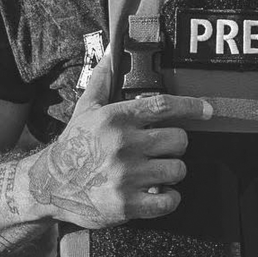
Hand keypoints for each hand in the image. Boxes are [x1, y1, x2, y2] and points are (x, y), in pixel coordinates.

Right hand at [28, 50, 212, 228]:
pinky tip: (155, 192)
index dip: (192, 107)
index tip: (208, 110)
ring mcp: (127, 176)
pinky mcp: (128, 204)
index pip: (164, 106)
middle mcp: (123, 145)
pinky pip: (170, 200)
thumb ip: (103, 79)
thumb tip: (113, 51)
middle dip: (175, 144)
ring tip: (155, 171)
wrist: (49, 184)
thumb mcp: (85, 108)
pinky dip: (168, 198)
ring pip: (178, 170)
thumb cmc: (73, 144)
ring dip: (171, 171)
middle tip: (161, 148)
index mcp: (115, 119)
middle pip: (179, 140)